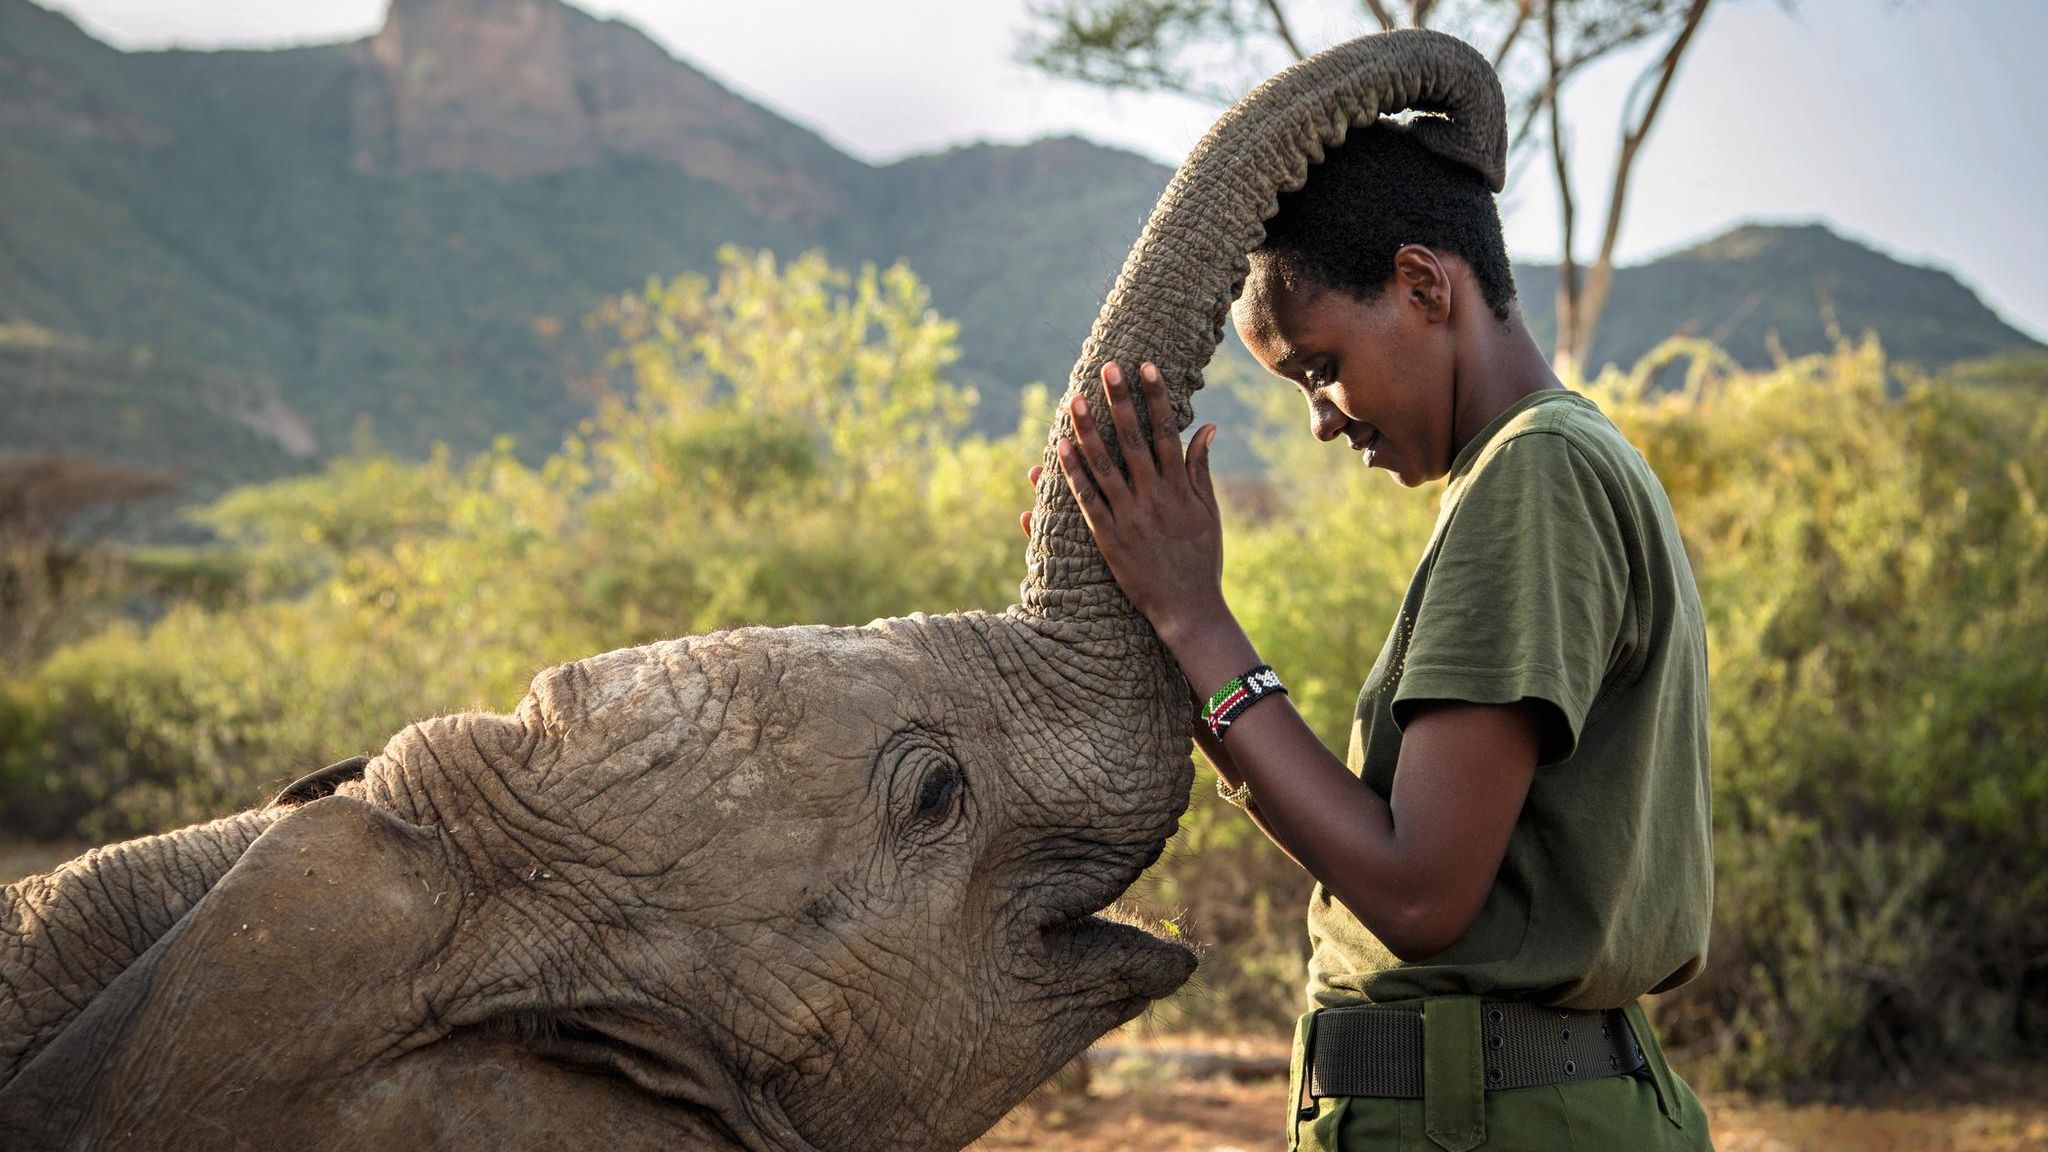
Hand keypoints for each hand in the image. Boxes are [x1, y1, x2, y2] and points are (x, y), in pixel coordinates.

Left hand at [1053, 361, 1224, 645]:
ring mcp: (1129, 517)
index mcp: (1180, 489)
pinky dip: (1073, 474)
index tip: (1146, 367)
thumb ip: (1201, 469)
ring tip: (1072, 400)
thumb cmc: (1201, 559)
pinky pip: (1087, 500)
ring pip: (1104, 466)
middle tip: (1106, 368)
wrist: (1188, 609)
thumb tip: (1207, 427)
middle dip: (1119, 401)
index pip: (1167, 432)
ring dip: (1087, 430)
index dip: (1156, 398)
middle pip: (1133, 440)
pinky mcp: (1109, 538)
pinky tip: (1059, 449)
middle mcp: (1154, 498)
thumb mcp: (1208, 513)